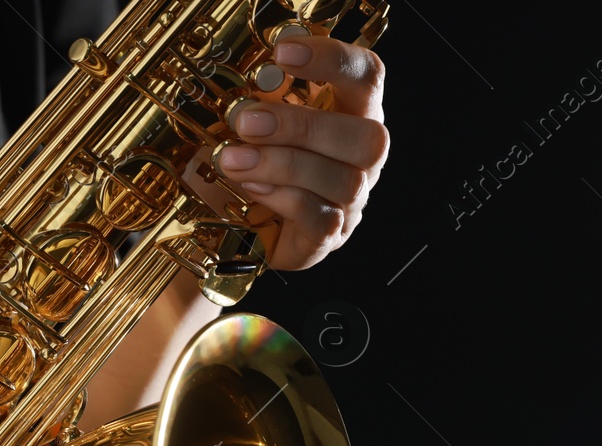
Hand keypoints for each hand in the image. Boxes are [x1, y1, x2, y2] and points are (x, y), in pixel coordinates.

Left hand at [216, 35, 388, 270]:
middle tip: (247, 121)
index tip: (283, 52)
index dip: (332, 60)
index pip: (367, 77)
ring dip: (282, 165)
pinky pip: (321, 219)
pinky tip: (252, 189)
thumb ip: (264, 100)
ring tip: (234, 159)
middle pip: (366, 137)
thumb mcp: (259, 123)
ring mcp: (352, 200)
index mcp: (353, 114)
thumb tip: (248, 85)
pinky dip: (283, 199)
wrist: (244, 225)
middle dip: (304, 126)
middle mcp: (363, 158)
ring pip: (343, 181)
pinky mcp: (330, 236)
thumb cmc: (260, 164)